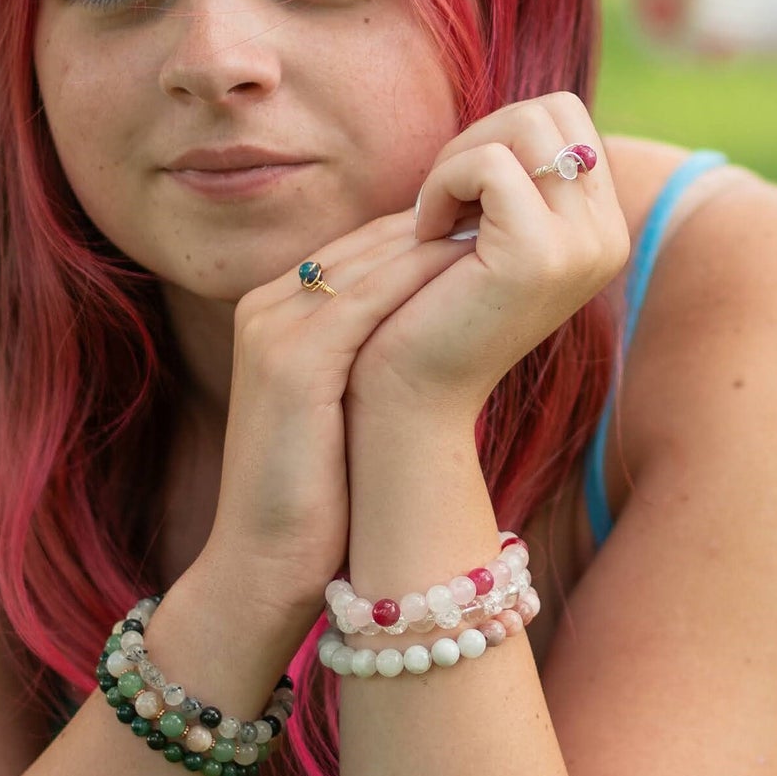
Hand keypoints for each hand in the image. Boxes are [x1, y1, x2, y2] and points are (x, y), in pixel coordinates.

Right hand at [198, 207, 476, 627]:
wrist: (260, 565)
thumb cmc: (319, 493)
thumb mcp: (342, 403)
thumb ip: (375, 351)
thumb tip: (449, 319)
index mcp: (276, 309)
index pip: (366, 245)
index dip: (434, 231)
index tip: (501, 226)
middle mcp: (268, 306)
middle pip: (371, 240)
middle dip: (444, 222)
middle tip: (516, 210)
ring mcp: (274, 330)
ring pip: (373, 258)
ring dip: (442, 239)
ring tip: (509, 226)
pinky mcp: (291, 362)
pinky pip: (368, 300)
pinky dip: (423, 279)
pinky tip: (478, 269)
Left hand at [348, 95, 630, 418]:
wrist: (414, 388)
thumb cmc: (435, 303)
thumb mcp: (490, 230)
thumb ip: (518, 177)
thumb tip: (521, 112)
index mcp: (603, 229)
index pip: (565, 116)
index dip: (500, 133)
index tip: (462, 192)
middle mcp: (608, 237)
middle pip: (552, 109)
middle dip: (482, 137)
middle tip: (442, 199)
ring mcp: (582, 245)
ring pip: (525, 125)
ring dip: (459, 159)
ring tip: (435, 216)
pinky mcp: (539, 253)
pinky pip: (490, 164)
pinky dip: (443, 184)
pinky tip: (425, 233)